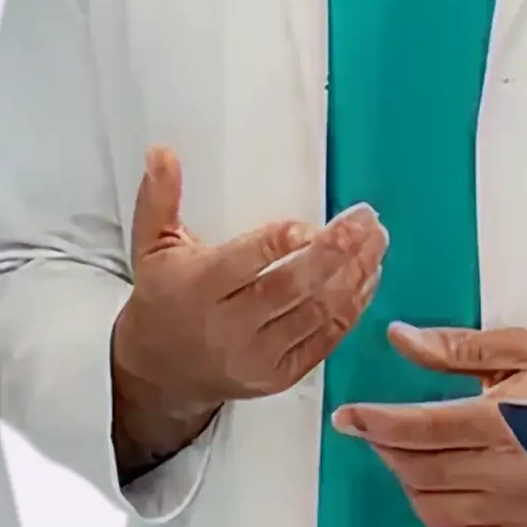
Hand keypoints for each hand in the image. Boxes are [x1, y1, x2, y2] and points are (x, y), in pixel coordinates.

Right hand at [111, 146, 387, 476]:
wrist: (162, 372)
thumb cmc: (163, 299)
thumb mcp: (150, 247)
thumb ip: (159, 197)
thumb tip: (162, 151)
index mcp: (198, 289)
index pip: (242, 265)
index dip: (277, 245)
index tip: (309, 224)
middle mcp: (228, 327)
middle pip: (290, 289)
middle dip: (333, 253)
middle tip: (365, 220)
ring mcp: (258, 356)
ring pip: (316, 315)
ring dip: (353, 275)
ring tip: (376, 239)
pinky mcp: (281, 375)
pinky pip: (326, 340)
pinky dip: (353, 307)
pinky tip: (368, 274)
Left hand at [329, 324, 526, 526]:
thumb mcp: (522, 351)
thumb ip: (458, 348)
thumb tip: (401, 338)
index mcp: (505, 422)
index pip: (422, 428)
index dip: (376, 423)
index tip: (346, 417)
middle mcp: (507, 472)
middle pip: (419, 470)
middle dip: (385, 448)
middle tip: (374, 429)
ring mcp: (515, 510)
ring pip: (432, 506)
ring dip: (405, 481)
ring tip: (404, 455)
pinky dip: (433, 517)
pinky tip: (432, 492)